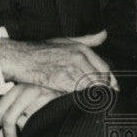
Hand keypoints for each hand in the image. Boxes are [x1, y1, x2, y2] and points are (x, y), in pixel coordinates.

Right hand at [0, 30, 116, 92]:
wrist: (23, 58)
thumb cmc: (44, 50)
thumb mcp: (67, 40)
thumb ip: (88, 39)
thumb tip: (104, 34)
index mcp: (82, 49)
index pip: (104, 68)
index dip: (110, 81)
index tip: (112, 89)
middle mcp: (79, 59)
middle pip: (99, 80)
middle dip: (102, 90)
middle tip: (102, 99)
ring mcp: (70, 70)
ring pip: (90, 88)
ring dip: (92, 96)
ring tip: (92, 102)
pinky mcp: (62, 82)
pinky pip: (77, 93)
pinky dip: (80, 98)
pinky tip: (79, 101)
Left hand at [0, 82, 60, 136]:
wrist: (71, 96)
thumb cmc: (46, 102)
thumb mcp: (25, 107)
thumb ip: (12, 120)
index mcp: (18, 89)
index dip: (0, 125)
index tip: (5, 133)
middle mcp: (27, 90)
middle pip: (8, 119)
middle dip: (9, 135)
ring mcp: (39, 97)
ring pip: (22, 123)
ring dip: (24, 134)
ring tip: (29, 136)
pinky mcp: (50, 104)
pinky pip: (36, 124)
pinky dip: (35, 132)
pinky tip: (39, 131)